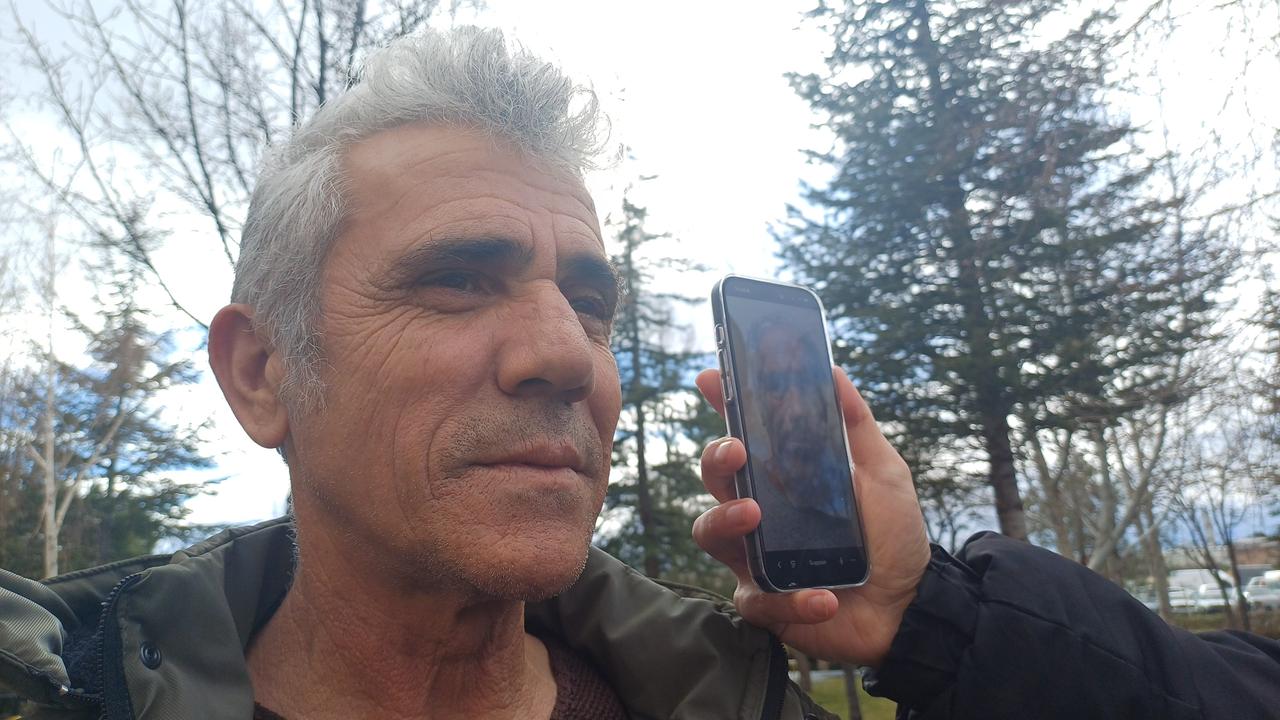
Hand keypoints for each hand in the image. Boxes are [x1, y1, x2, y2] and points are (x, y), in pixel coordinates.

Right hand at [693, 367, 929, 666]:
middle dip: (716, 459)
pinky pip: (755, 599)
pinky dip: (789, 599)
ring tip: (754, 516)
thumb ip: (857, 425)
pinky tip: (823, 597)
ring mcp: (756, 557)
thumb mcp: (884, 474)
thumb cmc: (893, 537)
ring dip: (725, 520)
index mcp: (783, 477)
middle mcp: (761, 513)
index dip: (720, 404)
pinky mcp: (765, 601)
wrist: (910, 606)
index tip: (710, 378)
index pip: (742, 435)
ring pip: (710, 532)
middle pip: (715, 478)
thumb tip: (833, 372)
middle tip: (737, 451)